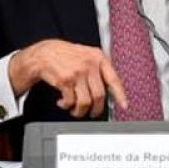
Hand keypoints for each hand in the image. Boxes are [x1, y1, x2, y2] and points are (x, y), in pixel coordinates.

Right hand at [7, 39, 126, 118]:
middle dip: (96, 109)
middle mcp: (89, 64)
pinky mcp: (65, 80)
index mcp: (98, 57)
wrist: (44, 54)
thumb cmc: (66, 56)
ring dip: (80, 111)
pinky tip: (63, 103)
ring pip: (85, 102)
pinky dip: (66, 106)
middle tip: (92, 113)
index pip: (113, 79)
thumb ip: (99, 69)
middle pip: (99, 95)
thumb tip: (110, 90)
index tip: (124, 106)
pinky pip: (70, 101)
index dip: (120, 95)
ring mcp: (77, 72)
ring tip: (75, 110)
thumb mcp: (87, 55)